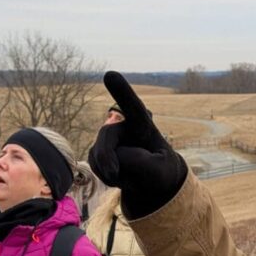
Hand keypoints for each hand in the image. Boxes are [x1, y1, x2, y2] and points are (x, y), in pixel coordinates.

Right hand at [88, 71, 187, 217]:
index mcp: (144, 125)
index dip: (122, 92)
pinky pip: (94, 164)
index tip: (110, 75)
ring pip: (99, 153)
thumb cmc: (160, 171)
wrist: (150, 181)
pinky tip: (119, 176)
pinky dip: (105, 175)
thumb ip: (142, 164)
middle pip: (107, 136)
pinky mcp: (99, 149)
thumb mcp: (161, 172)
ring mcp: (110, 137)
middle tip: (115, 174)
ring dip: (111, 172)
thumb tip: (116, 158)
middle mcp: (125, 125)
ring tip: (130, 176)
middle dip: (107, 157)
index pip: (133, 107)